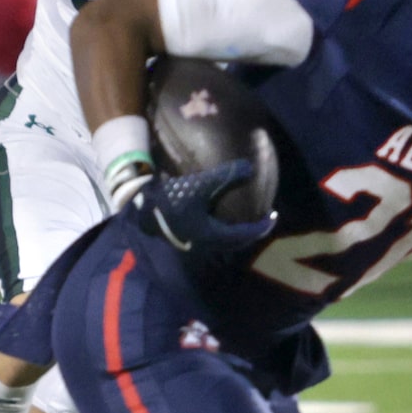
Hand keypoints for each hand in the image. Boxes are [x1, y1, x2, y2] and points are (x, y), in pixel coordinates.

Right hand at [127, 157, 275, 253]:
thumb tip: (250, 168)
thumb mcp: (200, 184)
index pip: (245, 234)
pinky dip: (222, 230)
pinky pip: (211, 237)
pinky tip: (219, 217)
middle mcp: (205, 244)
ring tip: (243, 219)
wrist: (138, 206)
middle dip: (250, 232)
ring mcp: (193, 243)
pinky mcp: (183, 238)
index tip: (273, 216)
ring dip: (236, 233)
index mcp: (212, 235)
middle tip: (262, 219)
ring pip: (223, 242)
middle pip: (236, 243)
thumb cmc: (171, 198)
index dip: (262, 226)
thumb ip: (225, 176)